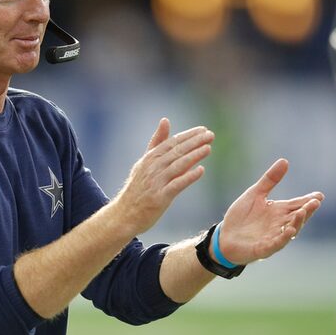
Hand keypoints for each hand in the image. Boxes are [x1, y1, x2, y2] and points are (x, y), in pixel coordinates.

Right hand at [115, 118, 213, 234]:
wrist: (124, 214)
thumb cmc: (137, 188)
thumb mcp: (145, 162)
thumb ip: (157, 142)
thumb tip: (166, 120)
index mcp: (150, 158)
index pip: (172, 143)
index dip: (188, 135)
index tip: (203, 130)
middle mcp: (152, 167)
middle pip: (176, 151)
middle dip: (194, 142)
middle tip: (211, 135)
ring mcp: (156, 182)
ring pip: (178, 165)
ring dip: (194, 156)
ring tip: (208, 148)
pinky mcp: (159, 197)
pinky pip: (176, 185)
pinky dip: (189, 177)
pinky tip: (201, 170)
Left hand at [215, 158, 322, 264]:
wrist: (224, 237)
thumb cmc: (241, 217)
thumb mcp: (255, 194)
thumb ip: (270, 180)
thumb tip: (285, 161)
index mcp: (278, 211)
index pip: (297, 205)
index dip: (308, 201)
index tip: (319, 195)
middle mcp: (279, 224)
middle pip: (297, 217)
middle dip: (307, 210)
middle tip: (316, 202)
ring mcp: (272, 237)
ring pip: (290, 231)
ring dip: (297, 222)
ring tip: (302, 212)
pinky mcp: (263, 248)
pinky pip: (276, 244)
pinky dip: (283, 238)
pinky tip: (289, 231)